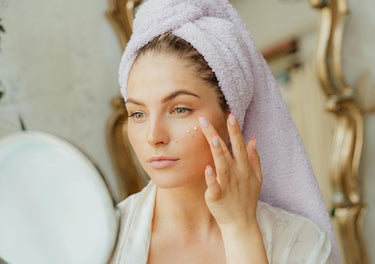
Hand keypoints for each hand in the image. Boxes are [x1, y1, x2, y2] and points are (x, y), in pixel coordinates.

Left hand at [198, 113, 261, 227]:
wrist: (241, 223)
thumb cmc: (247, 198)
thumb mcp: (257, 178)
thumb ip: (254, 158)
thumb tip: (253, 138)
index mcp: (244, 168)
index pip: (239, 144)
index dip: (235, 130)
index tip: (230, 115)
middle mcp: (236, 173)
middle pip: (227, 150)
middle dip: (217, 133)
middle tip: (205, 119)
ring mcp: (227, 184)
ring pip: (221, 165)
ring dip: (217, 151)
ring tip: (212, 137)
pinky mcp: (217, 196)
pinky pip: (214, 185)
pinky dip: (211, 177)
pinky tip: (207, 168)